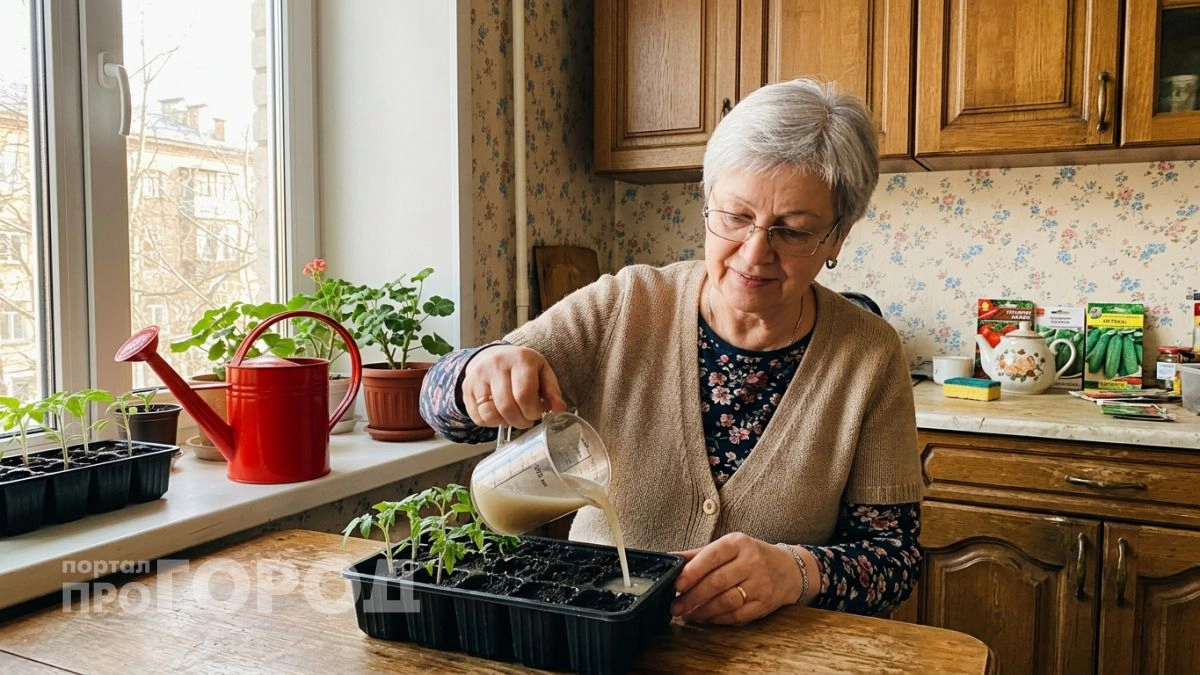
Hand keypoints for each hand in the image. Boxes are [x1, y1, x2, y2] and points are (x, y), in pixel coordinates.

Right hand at [463, 345, 566, 427]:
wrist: (493, 355)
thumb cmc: (522, 366)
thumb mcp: (542, 371)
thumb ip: (552, 391)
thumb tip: (559, 409)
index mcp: (520, 359)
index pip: (524, 394)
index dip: (533, 411)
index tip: (537, 413)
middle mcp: (496, 365)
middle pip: (506, 406)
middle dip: (520, 421)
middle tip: (527, 420)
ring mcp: (478, 376)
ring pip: (490, 414)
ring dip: (505, 423)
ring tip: (513, 417)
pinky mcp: (466, 388)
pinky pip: (477, 417)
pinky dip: (491, 422)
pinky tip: (500, 414)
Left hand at [669, 532, 803, 624]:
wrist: (788, 570)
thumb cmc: (752, 556)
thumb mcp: (729, 547)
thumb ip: (700, 554)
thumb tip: (671, 559)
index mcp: (739, 543)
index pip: (711, 556)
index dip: (692, 572)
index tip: (676, 585)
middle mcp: (752, 562)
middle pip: (717, 582)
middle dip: (692, 597)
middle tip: (675, 606)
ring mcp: (760, 584)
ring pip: (726, 602)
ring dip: (702, 611)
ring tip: (687, 614)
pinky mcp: (765, 604)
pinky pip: (737, 616)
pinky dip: (717, 619)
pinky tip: (705, 618)